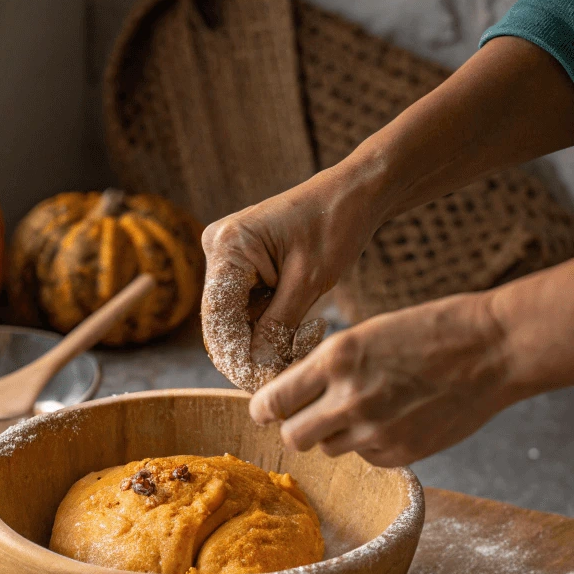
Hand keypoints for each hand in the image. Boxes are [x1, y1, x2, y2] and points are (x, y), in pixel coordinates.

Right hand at [201, 163, 381, 389]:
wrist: (355, 193)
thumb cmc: (336, 225)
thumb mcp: (309, 281)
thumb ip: (277, 327)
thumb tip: (255, 370)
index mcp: (228, 246)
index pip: (218, 318)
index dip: (237, 355)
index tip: (264, 380)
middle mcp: (217, 250)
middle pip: (221, 323)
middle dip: (251, 352)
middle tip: (289, 368)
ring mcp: (226, 259)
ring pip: (234, 322)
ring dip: (264, 342)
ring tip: (304, 342)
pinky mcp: (240, 267)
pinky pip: (246, 311)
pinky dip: (270, 328)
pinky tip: (301, 329)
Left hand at [248, 292, 511, 465]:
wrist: (493, 350)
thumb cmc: (426, 332)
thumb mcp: (363, 335)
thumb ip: (323, 369)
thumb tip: (287, 396)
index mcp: (335, 360)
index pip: (272, 403)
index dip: (263, 410)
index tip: (265, 410)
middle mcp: (349, 399)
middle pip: (292, 437)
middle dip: (295, 427)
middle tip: (309, 415)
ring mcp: (375, 431)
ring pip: (328, 449)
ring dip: (335, 434)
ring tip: (365, 407)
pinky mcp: (400, 453)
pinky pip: (364, 457)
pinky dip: (369, 443)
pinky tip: (394, 418)